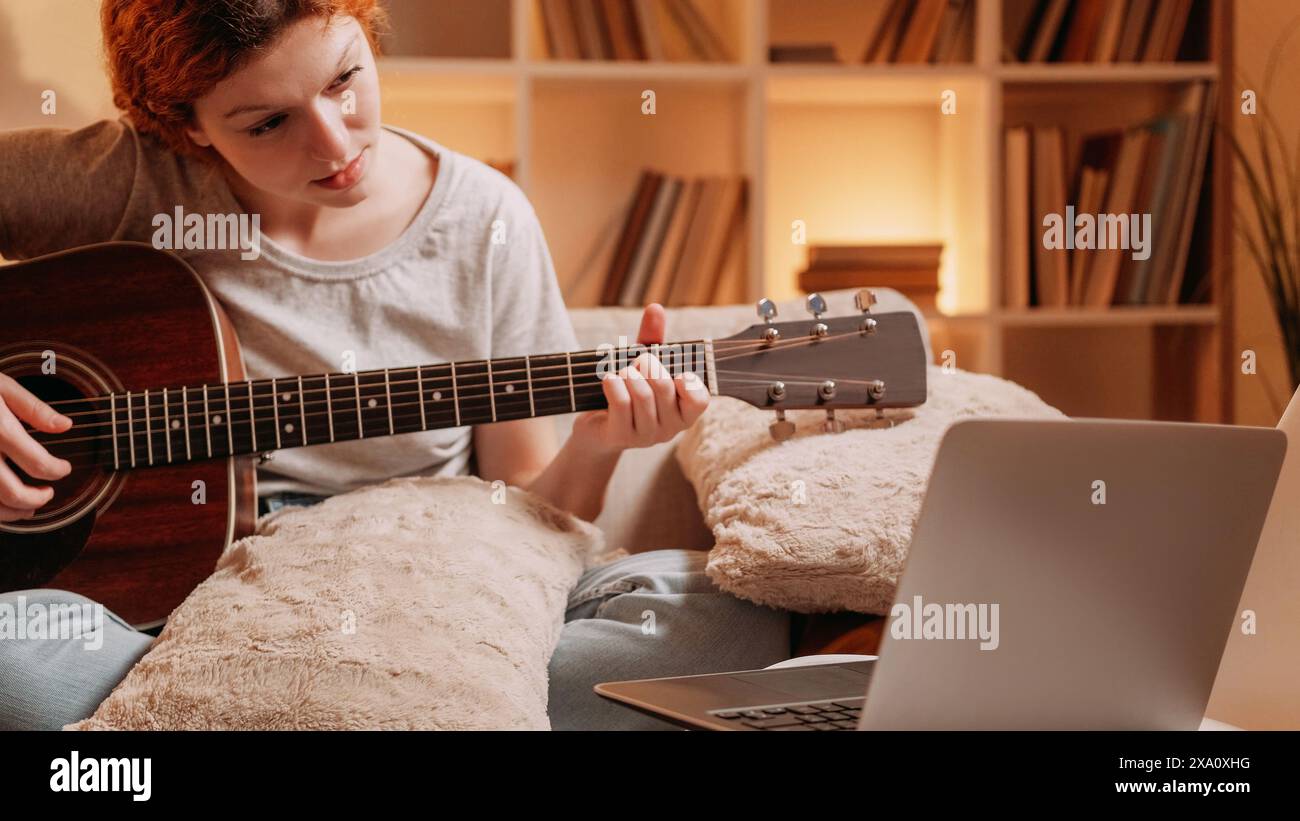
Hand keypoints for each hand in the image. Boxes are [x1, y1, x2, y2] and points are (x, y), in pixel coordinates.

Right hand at [0, 373, 72, 521]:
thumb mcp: (1, 386)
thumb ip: (33, 408)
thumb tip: (65, 425)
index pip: (38, 463)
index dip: (58, 470)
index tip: (64, 468)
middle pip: (13, 493)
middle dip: (36, 499)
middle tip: (48, 494)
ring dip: (12, 513)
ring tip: (28, 507)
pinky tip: (1, 505)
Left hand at [570, 303, 709, 454]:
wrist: (598, 426)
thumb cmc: (628, 391)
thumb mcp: (642, 364)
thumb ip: (652, 338)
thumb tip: (655, 308)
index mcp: (684, 412)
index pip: (699, 400)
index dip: (689, 383)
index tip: (677, 372)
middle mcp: (670, 428)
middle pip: (664, 388)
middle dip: (648, 365)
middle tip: (638, 360)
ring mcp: (646, 436)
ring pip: (642, 396)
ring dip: (628, 375)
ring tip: (622, 371)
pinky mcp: (622, 437)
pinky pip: (621, 404)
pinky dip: (614, 385)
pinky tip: (608, 378)